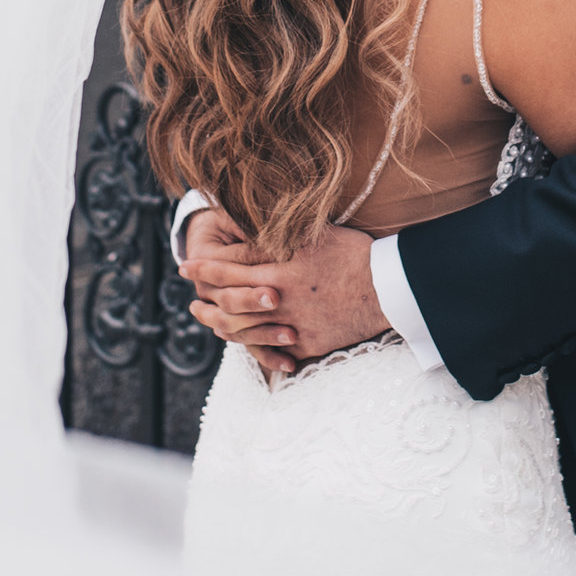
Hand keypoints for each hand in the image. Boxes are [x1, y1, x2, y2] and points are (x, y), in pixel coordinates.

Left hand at [188, 219, 388, 367]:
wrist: (390, 289)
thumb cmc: (354, 254)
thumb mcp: (314, 235)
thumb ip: (280, 234)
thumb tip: (249, 223)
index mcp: (278, 274)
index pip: (229, 272)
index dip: (205, 269)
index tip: (185, 266)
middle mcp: (281, 305)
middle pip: (231, 310)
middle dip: (208, 306)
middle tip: (192, 305)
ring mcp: (295, 329)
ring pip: (249, 335)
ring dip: (226, 329)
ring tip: (213, 325)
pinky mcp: (311, 346)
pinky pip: (279, 352)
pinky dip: (262, 350)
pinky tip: (251, 346)